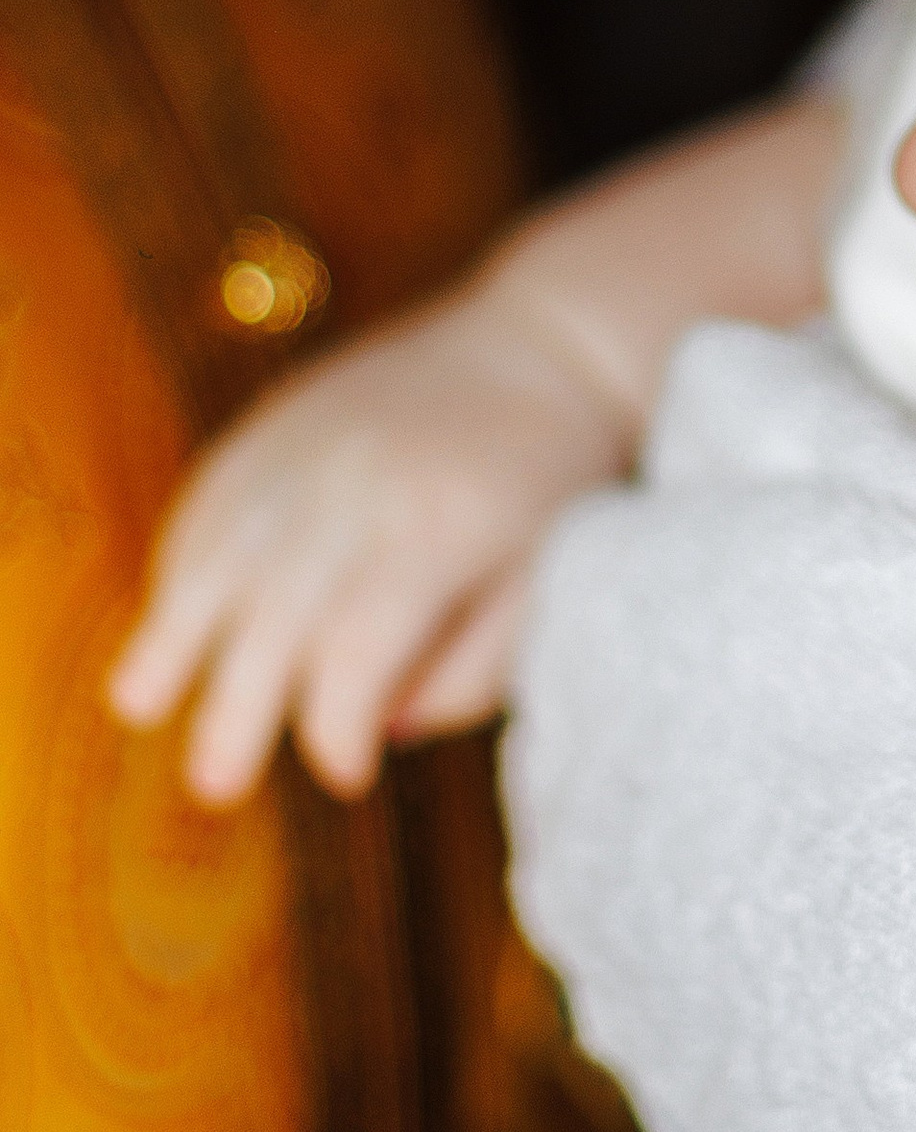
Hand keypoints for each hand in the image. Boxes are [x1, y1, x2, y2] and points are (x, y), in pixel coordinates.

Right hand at [106, 274, 636, 806]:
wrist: (543, 344)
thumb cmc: (559, 485)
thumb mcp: (551, 585)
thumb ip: (475, 667)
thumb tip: (385, 727)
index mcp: (437, 527)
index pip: (358, 647)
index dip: (338, 725)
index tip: (348, 776)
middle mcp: (355, 482)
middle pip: (271, 612)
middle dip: (237, 708)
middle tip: (218, 787)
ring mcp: (302, 445)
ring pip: (216, 553)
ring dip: (172, 637)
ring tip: (139, 707)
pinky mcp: (272, 423)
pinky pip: (207, 503)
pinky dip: (181, 567)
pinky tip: (169, 626)